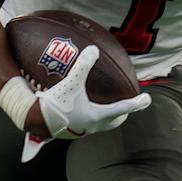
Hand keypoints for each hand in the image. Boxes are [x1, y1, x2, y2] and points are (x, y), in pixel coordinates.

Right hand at [27, 46, 151, 139]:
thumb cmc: (55, 104)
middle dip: (123, 113)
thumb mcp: (71, 82)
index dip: (137, 103)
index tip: (147, 99)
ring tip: (109, 107)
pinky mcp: (71, 130)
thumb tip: (93, 49)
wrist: (34, 122)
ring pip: (101, 124)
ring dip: (108, 116)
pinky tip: (83, 108)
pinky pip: (87, 123)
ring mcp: (82, 130)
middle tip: (130, 105)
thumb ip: (84, 66)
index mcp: (97, 116)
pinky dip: (92, 115)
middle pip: (114, 120)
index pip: (123, 108)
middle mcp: (92, 126)